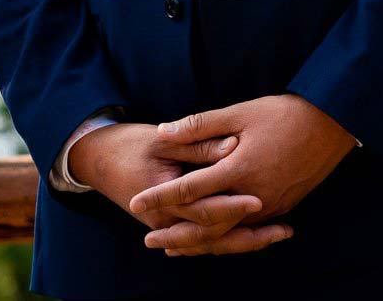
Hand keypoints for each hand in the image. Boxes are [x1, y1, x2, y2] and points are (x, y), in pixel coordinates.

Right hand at [73, 121, 289, 256]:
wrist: (98, 159)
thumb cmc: (130, 144)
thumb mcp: (163, 139)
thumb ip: (198, 144)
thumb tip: (234, 145)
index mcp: (162, 200)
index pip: (203, 210)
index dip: (232, 206)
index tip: (260, 200)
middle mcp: (166, 222)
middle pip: (212, 237)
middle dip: (249, 235)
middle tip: (284, 229)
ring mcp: (169, 227)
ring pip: (211, 243)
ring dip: (245, 241)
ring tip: (280, 234)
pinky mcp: (174, 225)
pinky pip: (205, 239)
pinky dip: (230, 239)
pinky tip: (257, 235)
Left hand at [128, 95, 358, 252]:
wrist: (333, 124)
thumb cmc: (285, 113)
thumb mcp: (241, 111)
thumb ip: (200, 125)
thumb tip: (164, 132)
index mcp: (239, 168)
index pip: (191, 189)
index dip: (160, 197)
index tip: (135, 203)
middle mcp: (254, 194)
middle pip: (207, 224)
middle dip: (176, 234)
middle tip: (148, 240)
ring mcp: (270, 205)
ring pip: (228, 234)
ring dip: (199, 243)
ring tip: (174, 247)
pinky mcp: (283, 207)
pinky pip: (248, 230)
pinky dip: (226, 238)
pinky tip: (213, 239)